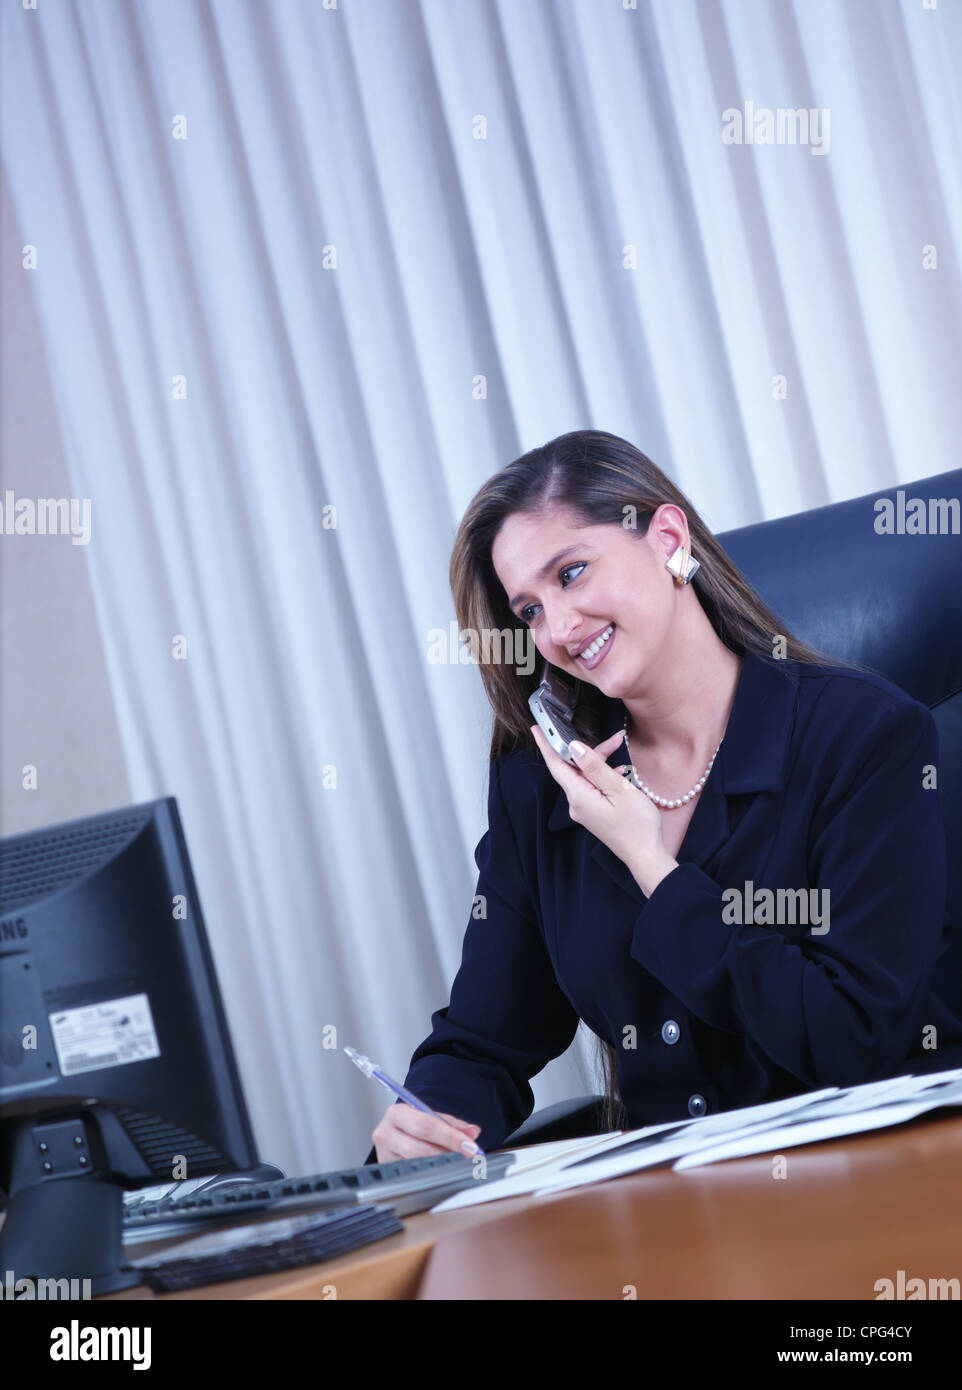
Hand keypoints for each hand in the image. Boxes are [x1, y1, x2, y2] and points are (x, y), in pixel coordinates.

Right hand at [372, 1103, 481, 1162]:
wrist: (393, 1131)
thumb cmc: (411, 1123)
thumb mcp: (431, 1117)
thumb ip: (452, 1124)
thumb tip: (472, 1132)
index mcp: (396, 1113)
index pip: (426, 1126)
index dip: (450, 1137)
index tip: (469, 1145)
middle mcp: (386, 1134)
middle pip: (421, 1148)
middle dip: (449, 1153)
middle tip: (470, 1156)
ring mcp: (384, 1156)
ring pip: (418, 1165)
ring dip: (443, 1165)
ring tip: (459, 1162)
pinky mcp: (388, 1171)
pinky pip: (413, 1175)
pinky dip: (432, 1172)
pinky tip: (444, 1170)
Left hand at [530, 724, 677, 896]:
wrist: (646, 856)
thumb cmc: (637, 826)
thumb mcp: (618, 789)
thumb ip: (595, 767)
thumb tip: (574, 748)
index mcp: (579, 796)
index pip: (556, 765)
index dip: (546, 745)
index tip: (537, 728)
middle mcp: (577, 804)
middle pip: (574, 768)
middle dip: (590, 751)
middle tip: (613, 738)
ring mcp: (585, 810)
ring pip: (586, 776)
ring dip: (601, 762)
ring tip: (620, 751)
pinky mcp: (594, 813)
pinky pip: (593, 787)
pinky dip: (604, 776)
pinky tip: (620, 772)